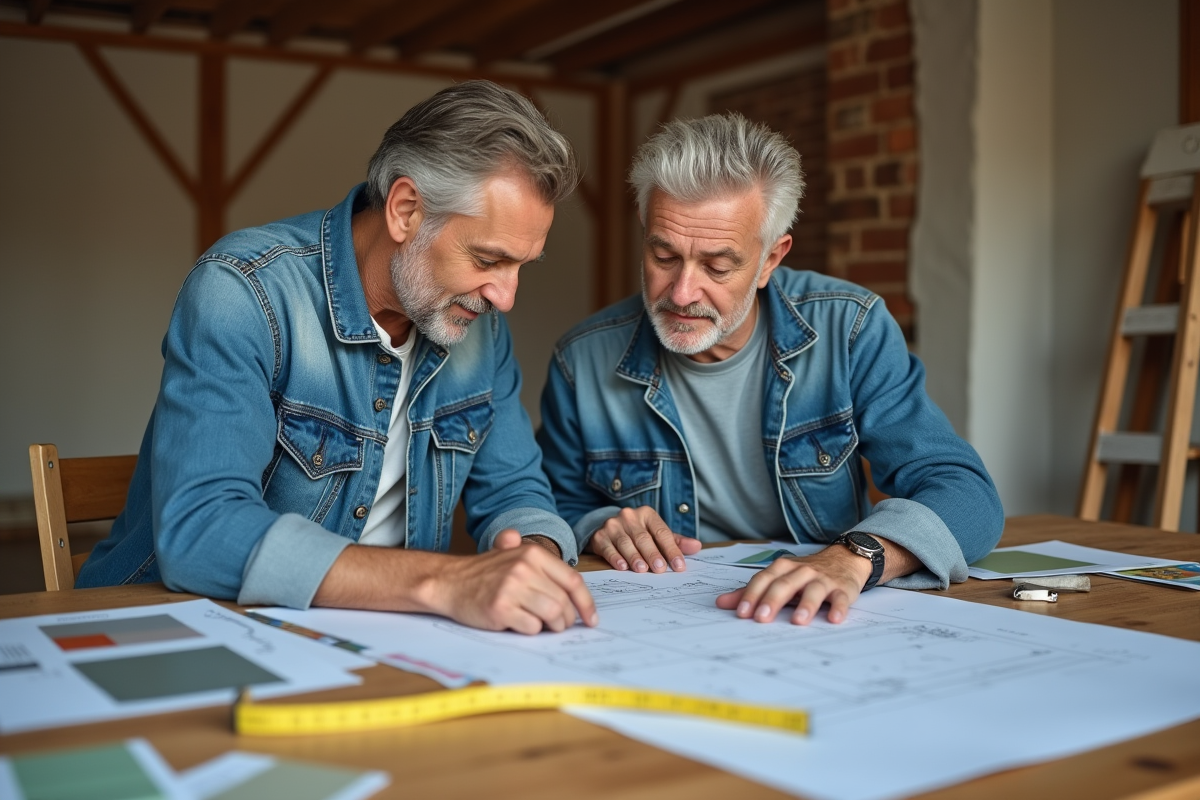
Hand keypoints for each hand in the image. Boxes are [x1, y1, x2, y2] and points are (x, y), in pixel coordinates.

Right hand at [429, 530, 597, 634]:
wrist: (448, 582)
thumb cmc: (484, 574)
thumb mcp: (512, 556)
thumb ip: (541, 563)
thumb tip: (574, 583)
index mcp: (533, 554)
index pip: (572, 580)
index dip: (586, 603)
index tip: (592, 618)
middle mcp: (524, 568)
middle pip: (563, 602)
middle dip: (567, 619)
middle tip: (560, 625)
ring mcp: (512, 589)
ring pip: (551, 616)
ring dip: (552, 627)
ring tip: (543, 626)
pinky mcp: (500, 609)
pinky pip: (531, 628)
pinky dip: (530, 631)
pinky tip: (519, 623)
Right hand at [586, 506, 701, 572]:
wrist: (606, 528)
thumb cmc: (637, 534)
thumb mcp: (656, 534)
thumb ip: (675, 541)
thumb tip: (697, 547)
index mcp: (647, 514)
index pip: (662, 532)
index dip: (671, 549)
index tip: (679, 565)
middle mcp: (629, 517)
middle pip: (643, 537)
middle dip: (652, 554)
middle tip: (660, 569)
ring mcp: (613, 526)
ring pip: (625, 542)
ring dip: (634, 557)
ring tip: (642, 569)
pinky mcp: (600, 537)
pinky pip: (608, 548)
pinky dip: (615, 558)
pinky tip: (622, 567)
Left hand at [715, 545, 872, 624]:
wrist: (843, 558)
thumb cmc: (804, 574)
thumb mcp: (778, 579)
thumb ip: (751, 591)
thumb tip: (721, 603)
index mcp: (782, 568)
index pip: (763, 580)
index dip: (752, 595)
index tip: (742, 613)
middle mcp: (801, 571)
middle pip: (784, 584)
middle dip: (772, 601)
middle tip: (762, 618)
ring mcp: (822, 579)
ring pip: (813, 590)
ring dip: (806, 605)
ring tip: (798, 621)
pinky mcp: (843, 589)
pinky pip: (841, 598)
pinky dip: (838, 608)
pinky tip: (833, 619)